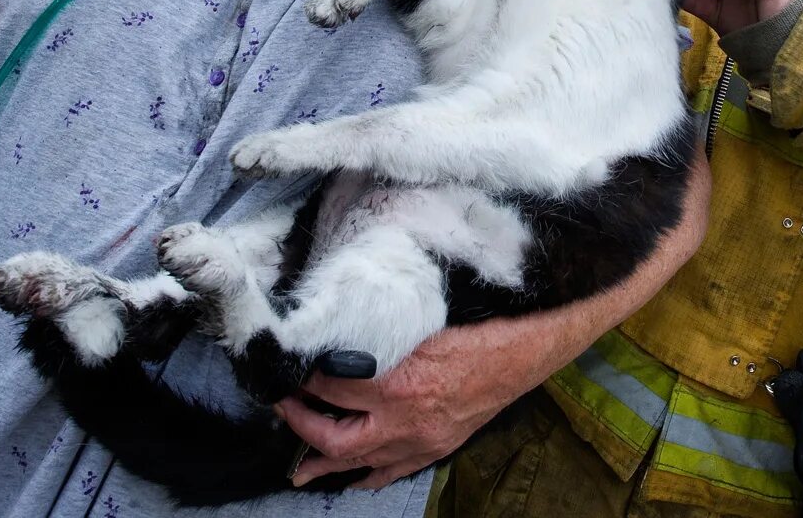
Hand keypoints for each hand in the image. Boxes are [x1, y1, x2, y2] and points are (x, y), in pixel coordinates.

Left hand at [277, 323, 529, 490]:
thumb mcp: (419, 325)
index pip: (333, 387)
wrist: (518, 355)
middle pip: (336, 439)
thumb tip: (341, 332)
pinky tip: (352, 479)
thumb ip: (379, 335)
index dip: (307, 378)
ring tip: (299, 470)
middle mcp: (404, 420)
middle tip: (284, 410)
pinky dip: (368, 476)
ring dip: (326, 463)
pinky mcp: (434, 449)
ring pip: (360, 462)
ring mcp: (418, 441)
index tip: (292, 367)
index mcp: (397, 384)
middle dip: (303, 427)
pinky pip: (393, 471)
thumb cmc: (474, 331)